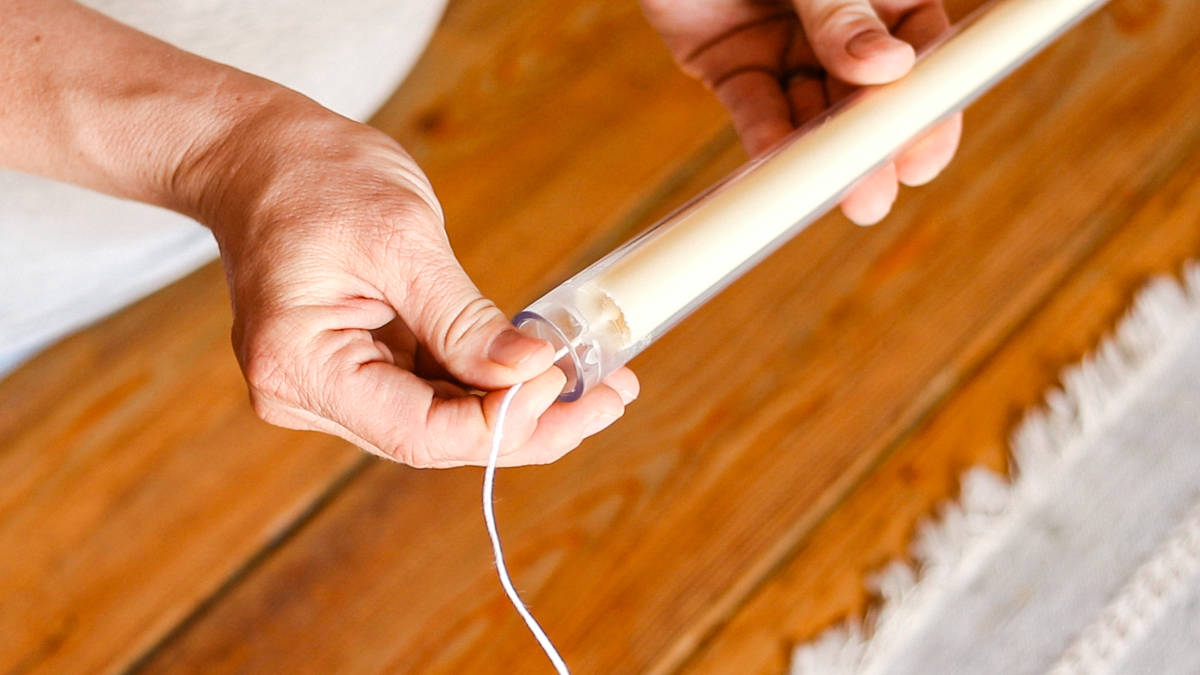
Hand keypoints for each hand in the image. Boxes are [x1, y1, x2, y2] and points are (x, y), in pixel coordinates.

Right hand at [183, 94, 637, 467]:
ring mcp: (328, 388)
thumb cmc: (316, 177)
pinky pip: (433, 392)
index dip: (500, 420)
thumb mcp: (401, 237)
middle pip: (436, 438)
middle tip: (608, 400)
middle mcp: (305, 394)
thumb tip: (532, 372)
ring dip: (520, 407)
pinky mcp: (354, 371)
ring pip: (442, 422)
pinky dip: (490, 383)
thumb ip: (463, 318)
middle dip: (527, 423)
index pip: (417, 431)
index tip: (563, 380)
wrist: (261, 158)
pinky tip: (548, 371)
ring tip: (598, 386)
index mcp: (300, 365)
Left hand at [642, 0, 961, 224]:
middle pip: (865, 93)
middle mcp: (839, 18)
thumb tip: (888, 68)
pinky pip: (755, 107)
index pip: (922, 48)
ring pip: (812, 108)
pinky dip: (765, 138)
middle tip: (873, 196)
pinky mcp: (733, 63)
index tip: (925, 156)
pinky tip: (776, 169)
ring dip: (821, 154)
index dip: (927, 106)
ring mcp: (788, 42)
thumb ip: (839, 9)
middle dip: (869, 146)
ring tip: (832, 198)